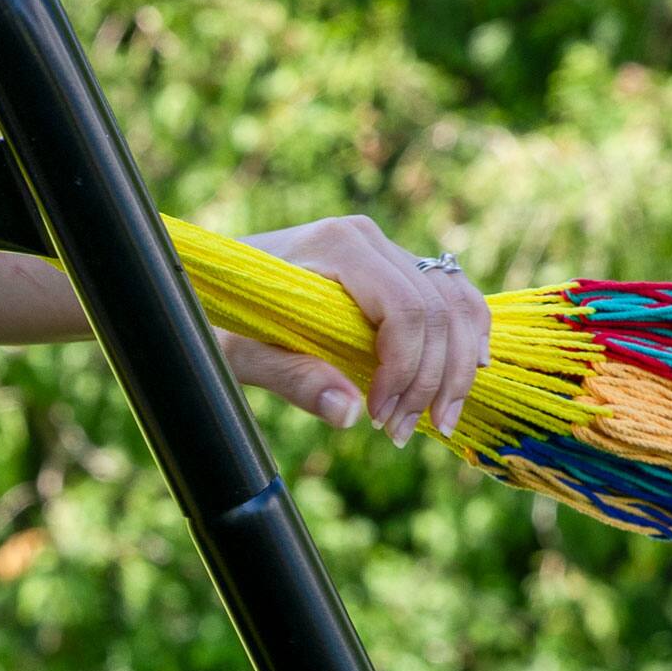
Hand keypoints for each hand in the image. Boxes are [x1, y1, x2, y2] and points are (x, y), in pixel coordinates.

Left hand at [220, 214, 489, 441]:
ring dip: (455, 367)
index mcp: (336, 247)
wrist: (205, 279)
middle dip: (432, 380)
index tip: (380, 418)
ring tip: (438, 420)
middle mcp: (367, 237)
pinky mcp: (390, 264)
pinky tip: (465, 374)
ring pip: (454, 302)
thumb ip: (294, 379)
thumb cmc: (217, 315)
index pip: (404, 309)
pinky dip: (465, 336)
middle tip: (403, 434)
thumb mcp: (243, 354)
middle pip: (436, 310)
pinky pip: (449, 295)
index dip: (405, 370)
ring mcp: (383, 246)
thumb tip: (349, 413)